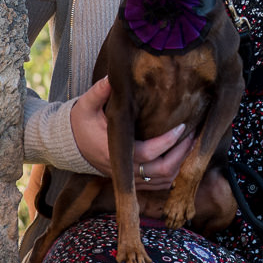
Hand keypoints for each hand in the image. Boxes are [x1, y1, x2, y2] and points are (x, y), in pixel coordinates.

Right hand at [70, 77, 196, 188]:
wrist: (70, 145)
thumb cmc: (80, 123)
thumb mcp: (86, 105)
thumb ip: (99, 92)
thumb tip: (112, 77)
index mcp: (113, 151)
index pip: (147, 153)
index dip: (167, 142)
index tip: (182, 126)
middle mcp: (122, 169)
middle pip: (161, 172)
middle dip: (181, 155)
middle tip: (193, 135)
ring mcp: (128, 178)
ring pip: (163, 181)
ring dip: (180, 166)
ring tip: (191, 145)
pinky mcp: (132, 181)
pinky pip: (158, 186)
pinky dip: (172, 175)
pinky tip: (181, 158)